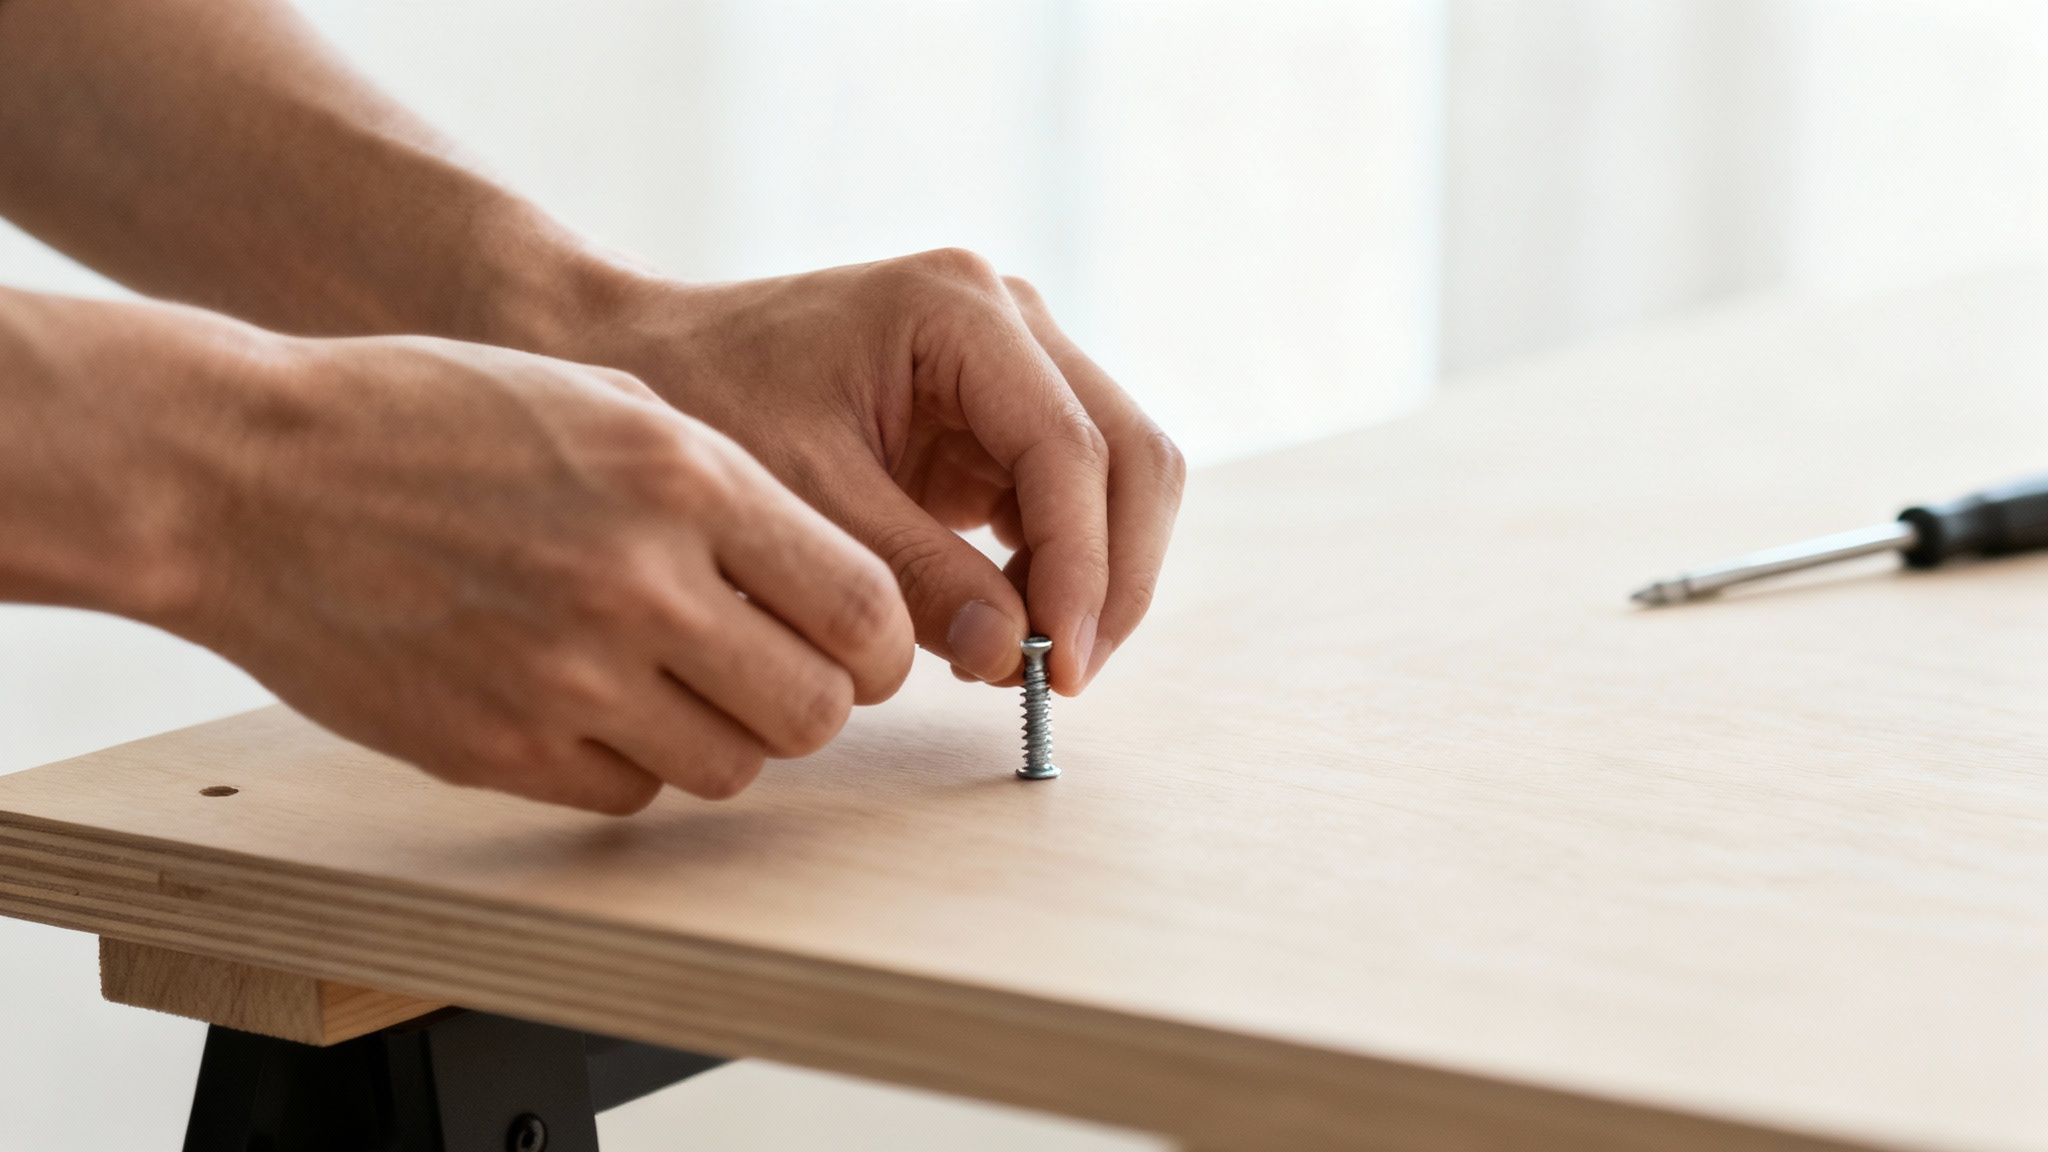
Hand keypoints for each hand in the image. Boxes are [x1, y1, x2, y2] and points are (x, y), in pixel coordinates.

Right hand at [165, 333, 912, 811]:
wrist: (245, 474)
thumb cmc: (427, 417)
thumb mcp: (605, 402)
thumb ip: (728, 487)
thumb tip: (826, 581)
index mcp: (683, 481)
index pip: (864, 611)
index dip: (880, 644)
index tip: (858, 643)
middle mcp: (640, 586)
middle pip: (817, 710)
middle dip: (814, 698)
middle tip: (775, 670)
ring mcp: (568, 680)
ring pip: (733, 769)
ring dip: (728, 736)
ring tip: (674, 682)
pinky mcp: (499, 752)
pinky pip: (632, 796)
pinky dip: (633, 764)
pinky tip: (590, 702)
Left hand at [584, 249, 1185, 693]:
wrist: (650, 363)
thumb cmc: (709, 403)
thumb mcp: (804, 497)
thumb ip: (912, 575)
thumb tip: (1011, 656)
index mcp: (960, 310)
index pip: (1070, 450)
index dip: (1081, 569)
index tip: (1055, 669)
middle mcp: (1009, 321)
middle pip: (1129, 456)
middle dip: (1110, 577)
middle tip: (1060, 679)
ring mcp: (1015, 365)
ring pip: (1119, 479)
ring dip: (1095, 577)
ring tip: (1027, 664)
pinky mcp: (1000, 417)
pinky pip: (1071, 497)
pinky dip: (1059, 568)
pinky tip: (1005, 627)